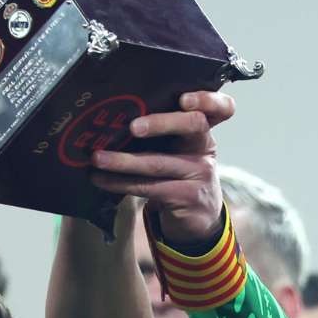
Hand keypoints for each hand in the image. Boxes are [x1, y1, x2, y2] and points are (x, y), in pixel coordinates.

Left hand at [91, 90, 235, 245]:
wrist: (198, 219)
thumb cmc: (179, 176)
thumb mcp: (180, 151)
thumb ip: (162, 133)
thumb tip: (110, 119)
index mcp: (202, 130)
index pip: (221, 108)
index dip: (207, 99)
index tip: (183, 98)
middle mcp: (205, 148)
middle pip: (193, 125)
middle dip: (161, 123)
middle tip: (131, 127)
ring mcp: (200, 174)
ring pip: (159, 163)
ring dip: (123, 161)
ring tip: (97, 158)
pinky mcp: (187, 197)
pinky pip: (148, 187)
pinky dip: (120, 183)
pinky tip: (100, 179)